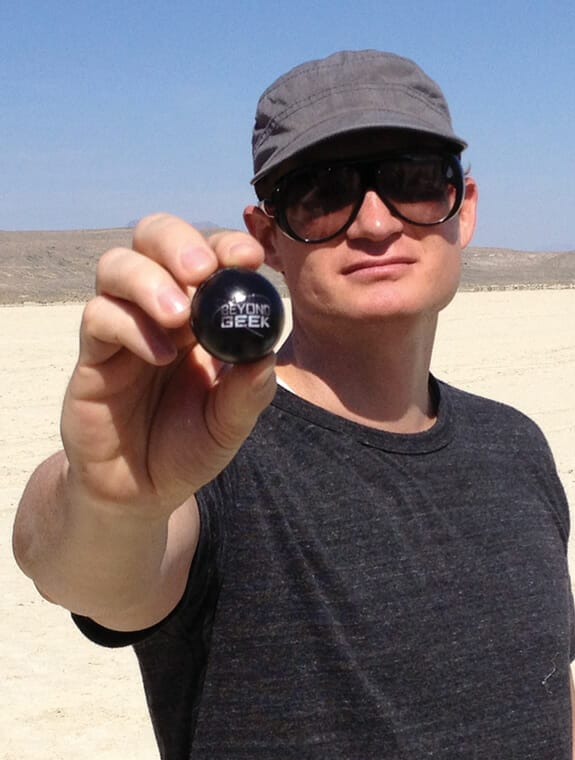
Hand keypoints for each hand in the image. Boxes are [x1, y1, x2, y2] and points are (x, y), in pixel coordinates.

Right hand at [62, 213, 276, 518]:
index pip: (206, 256)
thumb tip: (266, 355)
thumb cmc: (186, 449)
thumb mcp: (229, 427)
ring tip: (178, 318)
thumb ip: (248, 394)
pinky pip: (99, 317)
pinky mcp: (93, 355)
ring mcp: (121, 327)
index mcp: (198, 315)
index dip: (225, 245)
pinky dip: (131, 325)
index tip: (248, 258)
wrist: (140, 491)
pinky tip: (160, 355)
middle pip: (153, 238)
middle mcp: (157, 309)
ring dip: (150, 280)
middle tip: (202, 269)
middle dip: (178, 242)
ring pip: (117, 265)